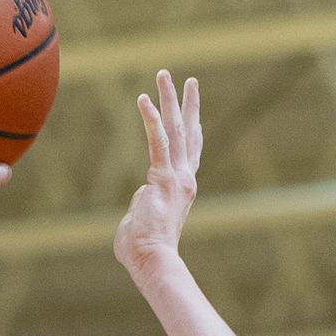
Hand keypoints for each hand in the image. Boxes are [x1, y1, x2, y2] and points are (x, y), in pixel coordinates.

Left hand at [113, 70, 200, 282]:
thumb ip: (144, 204)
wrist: (151, 260)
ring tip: (165, 75)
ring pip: (175, 129)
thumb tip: (143, 196)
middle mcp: (185, 178)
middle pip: (188, 132)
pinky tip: (144, 99)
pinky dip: (151, 119)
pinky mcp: (164, 178)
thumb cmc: (142, 249)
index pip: (189, 152)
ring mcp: (178, 177)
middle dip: (186, 104)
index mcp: (181, 188)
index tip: (194, 112)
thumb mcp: (144, 220)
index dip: (193, 129)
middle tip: (187, 80)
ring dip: (169, 99)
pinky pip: (157, 141)